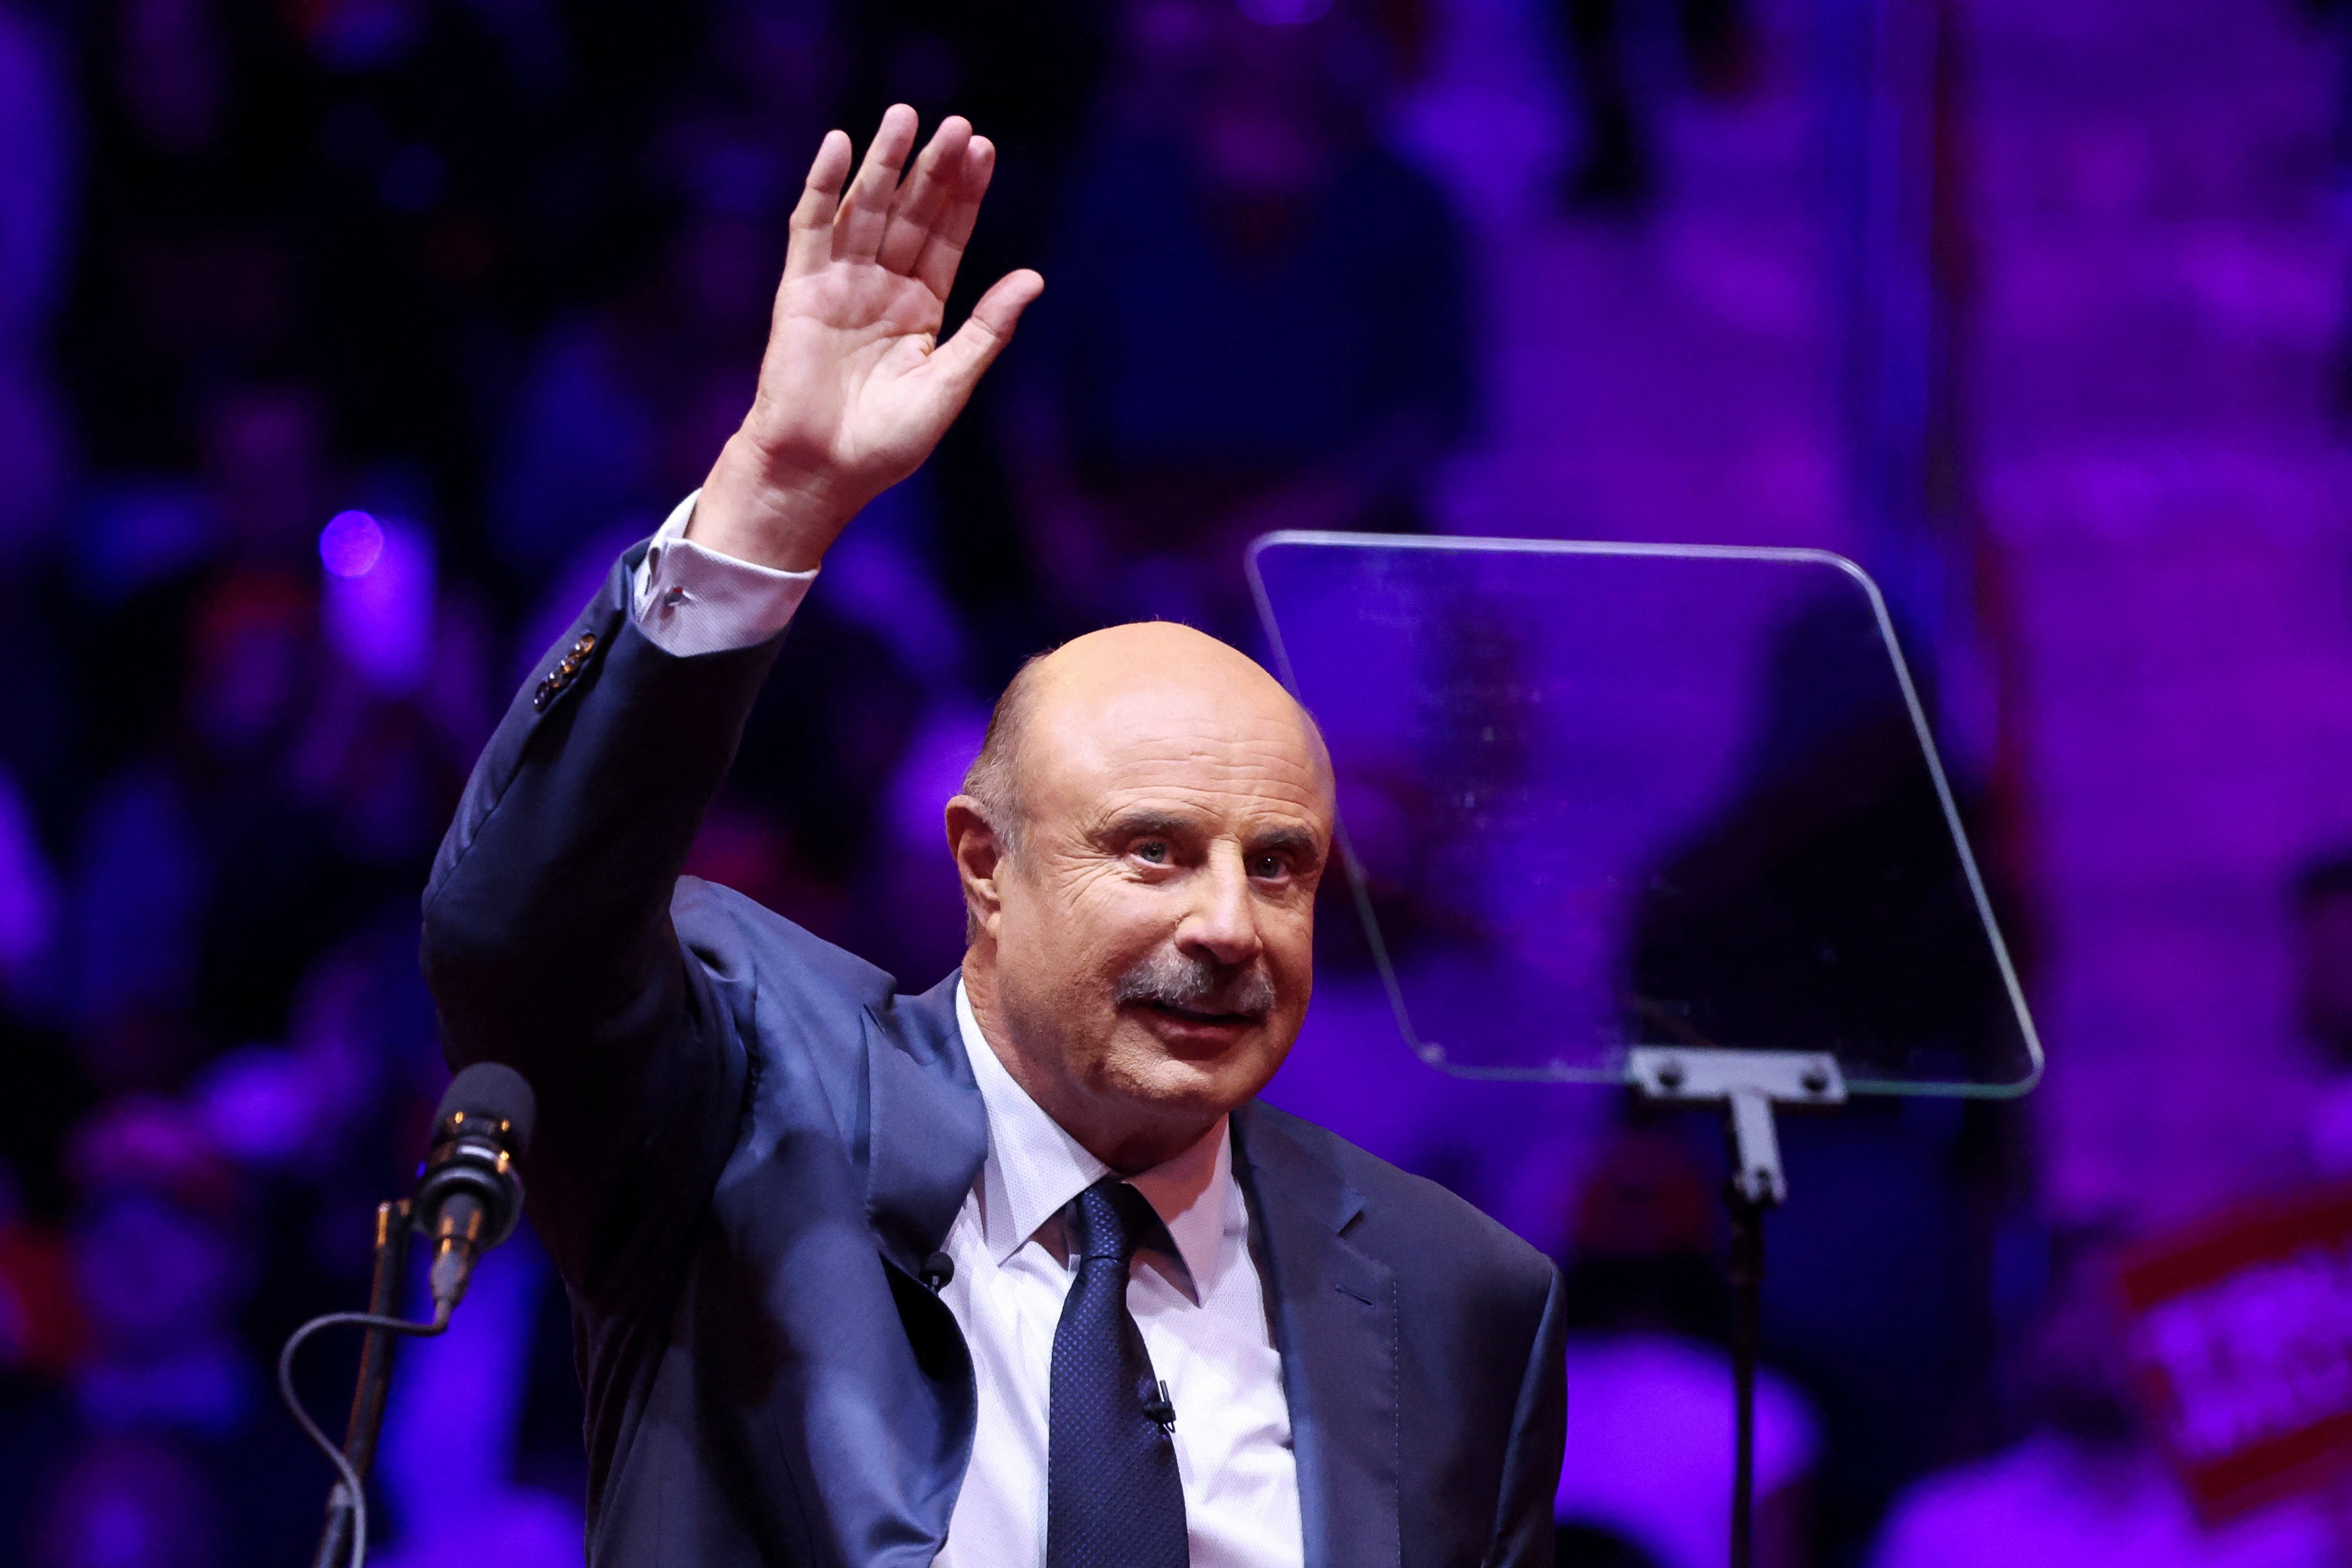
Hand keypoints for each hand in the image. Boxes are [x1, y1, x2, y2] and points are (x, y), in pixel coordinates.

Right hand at [692, 106, 1043, 570]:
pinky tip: (839, 144)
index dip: (966, 194)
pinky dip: (823, 186)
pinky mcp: (799, 289)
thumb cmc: (886, 442)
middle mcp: (882, 288)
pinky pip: (811, 227)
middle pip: (911, 213)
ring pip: (866, 209)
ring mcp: (840, 284)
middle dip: (933, 169)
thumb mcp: (951, 383)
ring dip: (884, 163)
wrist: (822, 471)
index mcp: (921, 309)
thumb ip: (988, 328)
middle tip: (957, 122)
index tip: (984, 149)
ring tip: (906, 116)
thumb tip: (1035, 277)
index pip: (948, 237)